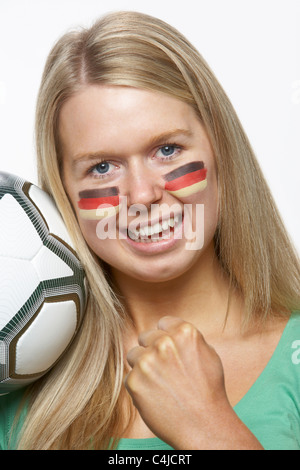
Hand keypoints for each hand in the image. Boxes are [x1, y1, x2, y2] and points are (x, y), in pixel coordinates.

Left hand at [125, 316, 262, 448]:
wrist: (204, 426)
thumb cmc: (209, 391)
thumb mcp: (207, 353)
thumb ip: (186, 339)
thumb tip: (168, 332)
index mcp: (184, 332)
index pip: (163, 323)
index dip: (166, 337)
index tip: (170, 351)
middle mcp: (164, 343)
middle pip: (145, 337)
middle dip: (152, 351)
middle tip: (165, 371)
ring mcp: (147, 361)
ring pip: (134, 355)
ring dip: (142, 366)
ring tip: (160, 384)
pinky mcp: (134, 381)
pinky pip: (130, 377)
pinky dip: (139, 386)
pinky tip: (156, 397)